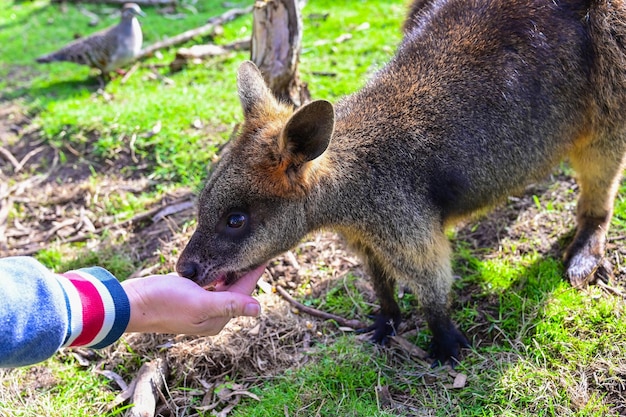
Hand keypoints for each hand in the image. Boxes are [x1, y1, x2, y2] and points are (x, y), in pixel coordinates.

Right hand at [121, 264, 264, 335]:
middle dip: (244, 271)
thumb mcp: (199, 302)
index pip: (244, 293)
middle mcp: (212, 315)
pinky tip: (217, 262)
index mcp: (218, 319)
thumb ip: (229, 304)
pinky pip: (209, 285)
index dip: (254, 273)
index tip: (265, 255)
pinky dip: (215, 274)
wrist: (131, 303)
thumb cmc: (164, 302)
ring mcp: (200, 307)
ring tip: (240, 251)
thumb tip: (258, 310)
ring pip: (223, 286)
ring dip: (230, 271)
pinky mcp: (189, 298)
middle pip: (235, 290)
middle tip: (254, 247)